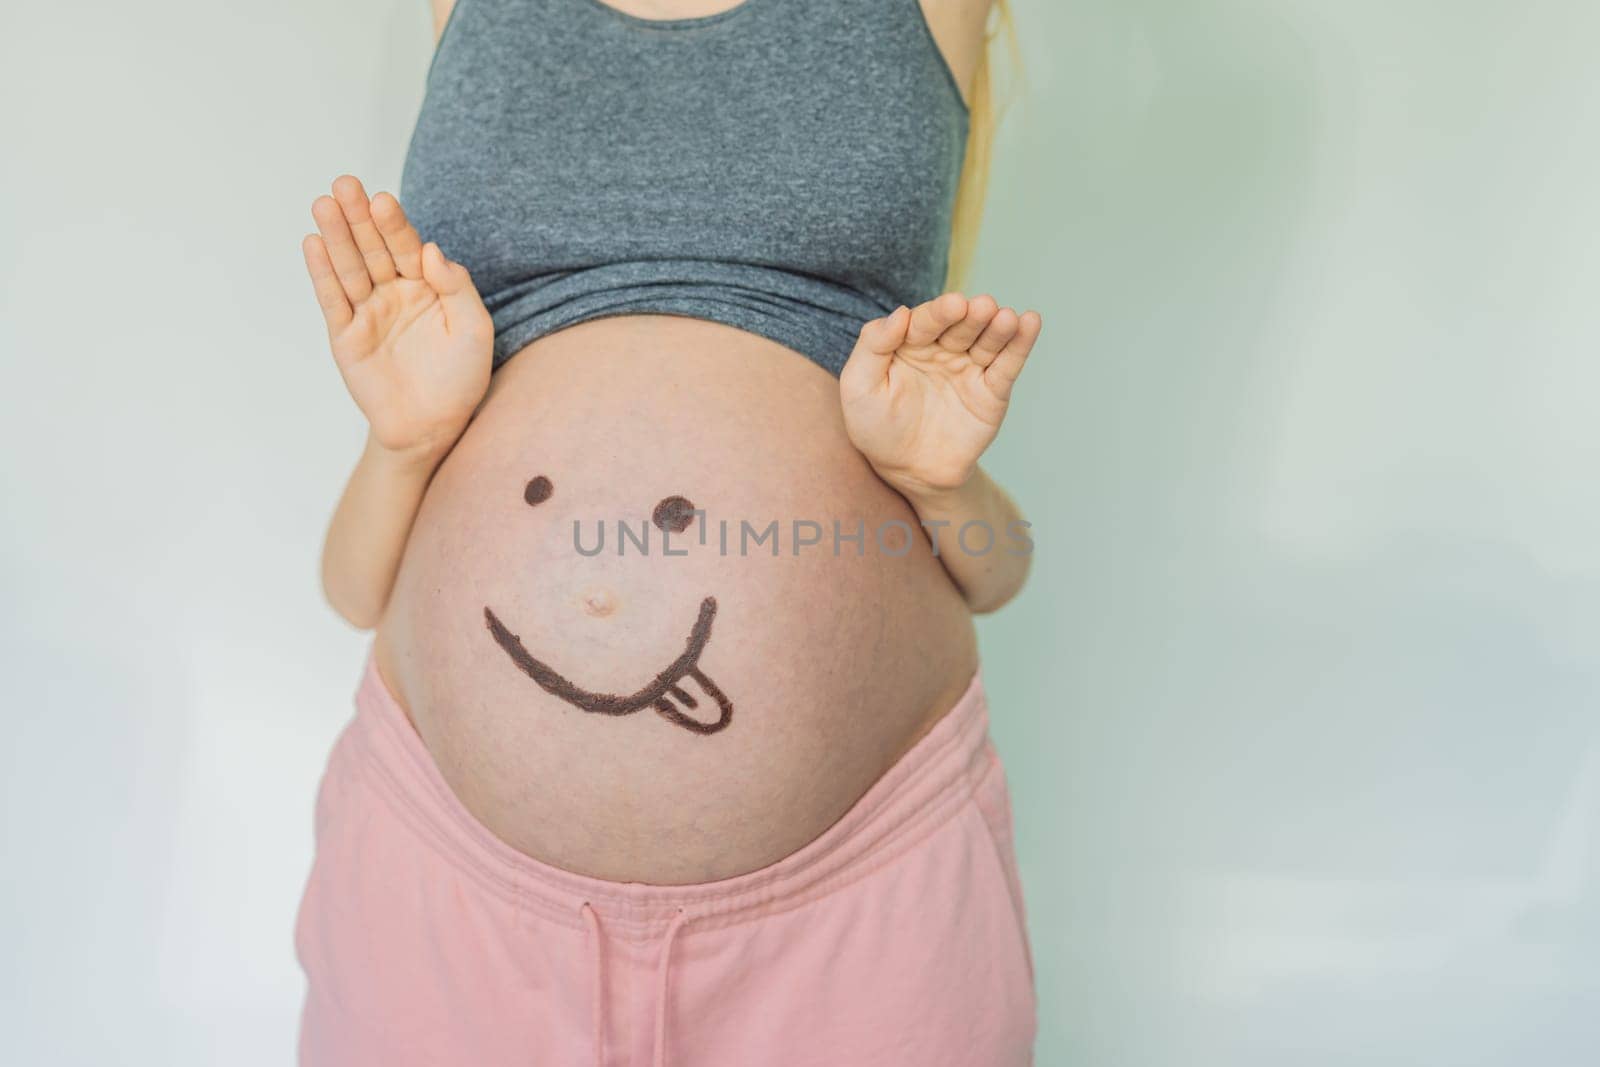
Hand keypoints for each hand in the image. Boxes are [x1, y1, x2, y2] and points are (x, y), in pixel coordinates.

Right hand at [302, 175, 492, 458]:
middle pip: (373, 249)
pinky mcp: (346, 336)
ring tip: (323, 204)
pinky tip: (313, 244)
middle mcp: (395, 293)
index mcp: (427, 287)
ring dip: (336, 237)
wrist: (433, 427)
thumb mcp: (473, 331)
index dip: (394, 224)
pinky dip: (323, 273)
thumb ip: (457, 289)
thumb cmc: (460, 379)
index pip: (407, 247)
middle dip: (359, 218)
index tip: (383, 200)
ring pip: (349, 268)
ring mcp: (368, 313)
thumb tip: (431, 250)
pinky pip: (333, 300)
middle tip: (345, 184)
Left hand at [840, 292, 1041, 497]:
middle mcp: (942, 349)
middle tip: (981, 307)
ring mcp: (969, 368)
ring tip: (1004, 318)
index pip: (925, 321)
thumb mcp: (859, 387)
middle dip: (971, 315)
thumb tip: (901, 312)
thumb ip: (872, 346)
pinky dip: (1021, 343)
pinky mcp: (992, 391)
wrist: (909, 472)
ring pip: (986, 341)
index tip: (952, 305)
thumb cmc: (877, 428)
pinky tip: (1029, 321)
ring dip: (998, 326)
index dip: (938, 313)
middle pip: (960, 326)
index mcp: (909, 343)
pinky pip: (1007, 364)